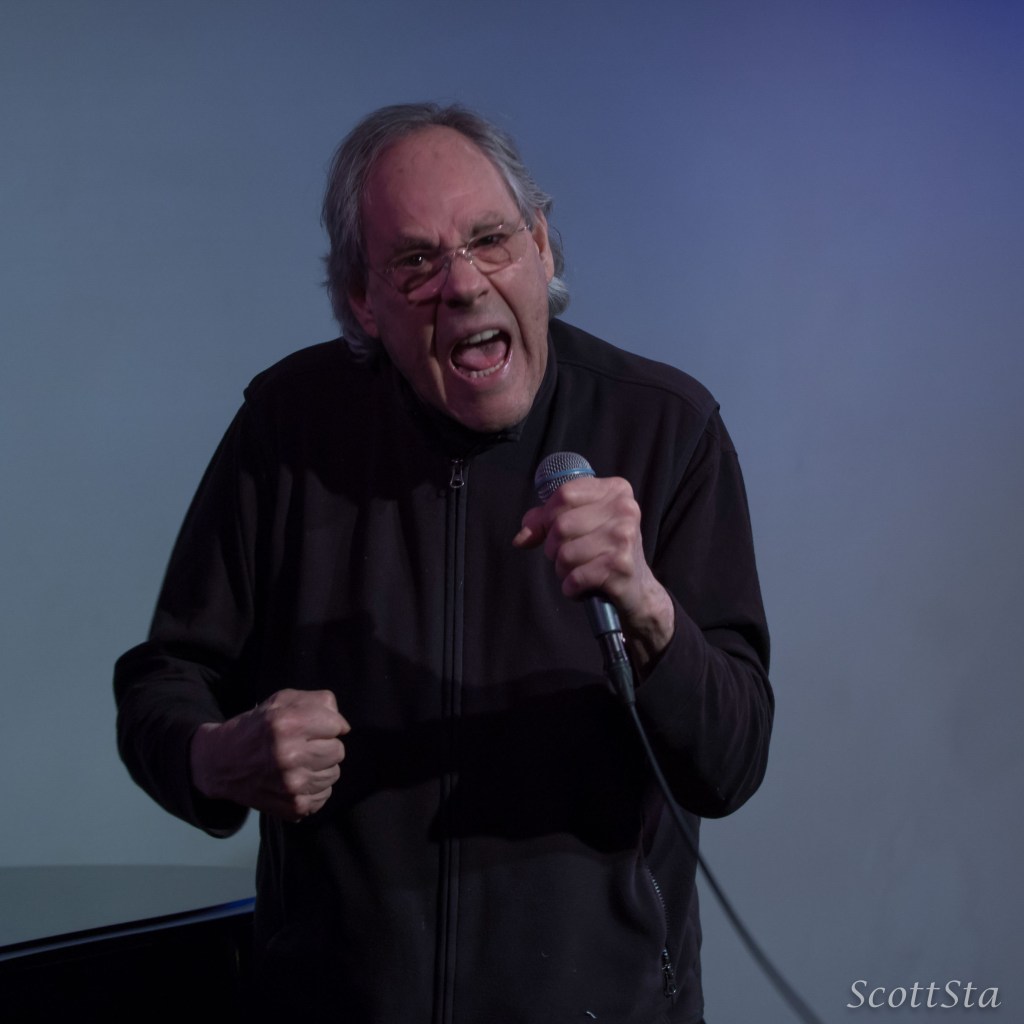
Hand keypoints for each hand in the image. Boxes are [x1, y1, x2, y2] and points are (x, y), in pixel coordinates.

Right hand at [190, 689, 349, 821]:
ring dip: (321, 767)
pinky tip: (296, 779)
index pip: (336, 726)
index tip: (316, 727)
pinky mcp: (293, 807)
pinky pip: (324, 795)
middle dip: (325, 745)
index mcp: (287, 725)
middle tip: (305, 745)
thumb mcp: (281, 701)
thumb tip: (343, 726)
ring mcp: (292, 785)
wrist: (220, 763)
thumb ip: (318, 702)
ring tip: (299, 763)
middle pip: (338, 751)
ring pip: (334, 774)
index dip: (328, 725)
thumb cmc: (256, 727)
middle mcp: (290, 756)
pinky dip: (314, 788)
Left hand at [513, 474, 674, 669]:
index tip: (547, 532)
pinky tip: (582, 587)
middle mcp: (625, 509)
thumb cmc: (605, 551)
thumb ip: (547, 521)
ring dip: (562, 570)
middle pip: (561, 525)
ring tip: (577, 572)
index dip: (546, 516)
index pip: (565, 494)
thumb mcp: (581, 525)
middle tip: (566, 557)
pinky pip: (575, 578)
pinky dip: (571, 588)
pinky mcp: (621, 566)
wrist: (638, 588)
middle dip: (553, 548)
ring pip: (565, 554)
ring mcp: (624, 537)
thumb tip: (521, 537)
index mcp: (615, 490)